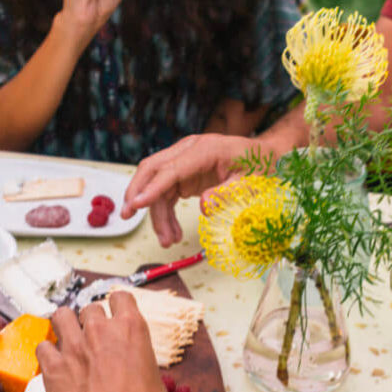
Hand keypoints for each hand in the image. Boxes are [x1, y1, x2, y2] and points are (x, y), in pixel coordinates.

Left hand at [37, 292, 166, 391]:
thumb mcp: (154, 381)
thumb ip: (139, 363)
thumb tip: (133, 367)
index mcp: (131, 330)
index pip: (120, 298)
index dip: (116, 306)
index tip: (114, 315)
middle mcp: (100, 331)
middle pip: (89, 308)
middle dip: (90, 321)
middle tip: (92, 339)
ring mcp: (74, 347)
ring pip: (61, 316)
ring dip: (64, 326)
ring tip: (67, 341)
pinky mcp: (53, 366)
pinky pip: (42, 346)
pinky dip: (47, 353)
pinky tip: (53, 364)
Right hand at [122, 134, 262, 245]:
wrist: (265, 157)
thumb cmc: (259, 167)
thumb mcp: (250, 183)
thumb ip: (228, 194)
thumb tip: (204, 207)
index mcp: (204, 149)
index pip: (170, 169)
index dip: (151, 188)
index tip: (135, 205)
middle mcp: (188, 152)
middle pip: (152, 169)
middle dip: (136, 193)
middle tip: (127, 216)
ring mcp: (184, 162)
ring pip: (157, 187)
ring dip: (157, 215)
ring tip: (167, 241)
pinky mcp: (183, 175)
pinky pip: (166, 195)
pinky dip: (165, 215)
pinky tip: (172, 233)